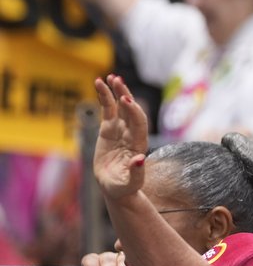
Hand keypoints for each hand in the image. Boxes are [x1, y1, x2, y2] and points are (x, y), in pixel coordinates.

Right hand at [93, 74, 149, 199]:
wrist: (117, 188)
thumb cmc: (124, 188)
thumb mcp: (130, 184)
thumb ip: (136, 173)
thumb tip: (140, 159)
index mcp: (138, 145)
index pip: (138, 124)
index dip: (133, 111)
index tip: (125, 100)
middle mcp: (131, 134)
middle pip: (131, 110)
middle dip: (125, 95)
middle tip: (117, 81)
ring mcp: (120, 130)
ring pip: (120, 107)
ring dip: (116, 92)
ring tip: (110, 77)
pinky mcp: (109, 129)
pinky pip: (108, 110)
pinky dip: (105, 97)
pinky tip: (99, 84)